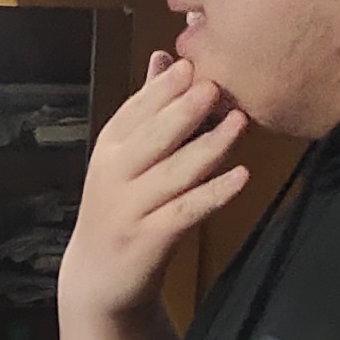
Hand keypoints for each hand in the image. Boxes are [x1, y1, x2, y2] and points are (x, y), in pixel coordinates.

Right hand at [62, 52, 254, 323]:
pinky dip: (214, 194)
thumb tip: (162, 57)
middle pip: (152, 138)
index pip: (135, 111)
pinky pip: (186, 212)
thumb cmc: (121, 209)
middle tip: (216, 86)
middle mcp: (114, 176)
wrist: (99, 281)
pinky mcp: (149, 240)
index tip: (192, 64)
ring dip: (208, 147)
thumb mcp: (125, 157)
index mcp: (109, 150)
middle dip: (184, 111)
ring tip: (239, 123)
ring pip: (173, 173)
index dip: (163, 88)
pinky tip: (240, 177)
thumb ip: (146, 109)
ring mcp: (130, 209)